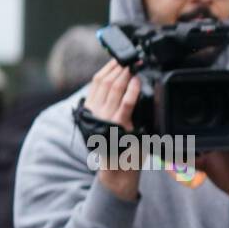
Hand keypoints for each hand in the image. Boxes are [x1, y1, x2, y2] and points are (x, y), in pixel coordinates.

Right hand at [86, 61, 142, 199]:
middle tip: (131, 56)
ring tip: (135, 64)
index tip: (119, 57)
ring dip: (126, 74)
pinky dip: (131, 90)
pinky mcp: (119, 126)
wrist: (118, 171)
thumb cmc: (119, 148)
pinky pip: (125, 104)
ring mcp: (106, 118)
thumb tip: (124, 88)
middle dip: (119, 66)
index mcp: (91, 109)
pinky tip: (137, 80)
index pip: (97, 82)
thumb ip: (113, 108)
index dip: (108, 67)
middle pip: (106, 81)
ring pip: (114, 89)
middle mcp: (95, 111)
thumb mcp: (112, 124)